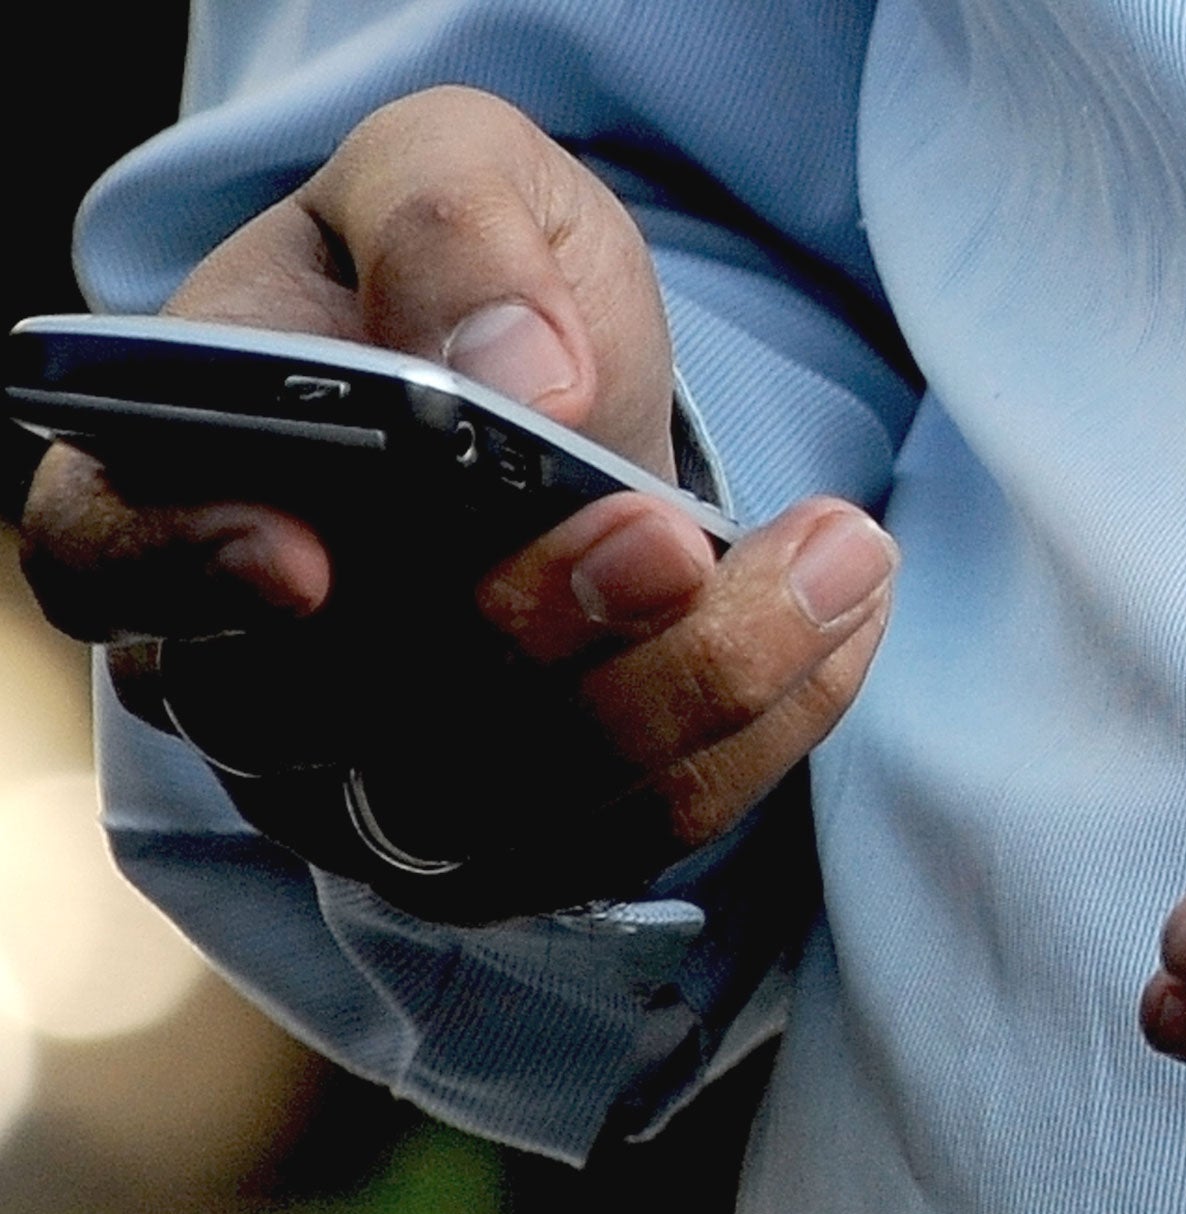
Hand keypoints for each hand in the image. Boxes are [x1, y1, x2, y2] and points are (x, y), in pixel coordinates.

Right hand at [17, 87, 895, 916]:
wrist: (565, 381)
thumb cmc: (469, 276)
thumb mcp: (457, 174)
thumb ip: (452, 232)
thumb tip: (515, 377)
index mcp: (179, 484)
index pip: (111, 563)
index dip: (188, 575)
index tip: (313, 558)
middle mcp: (258, 667)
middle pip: (356, 718)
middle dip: (534, 632)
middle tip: (666, 531)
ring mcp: (382, 780)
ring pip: (523, 802)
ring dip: (694, 688)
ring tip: (839, 555)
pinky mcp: (524, 837)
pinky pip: (643, 828)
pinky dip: (766, 727)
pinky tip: (842, 610)